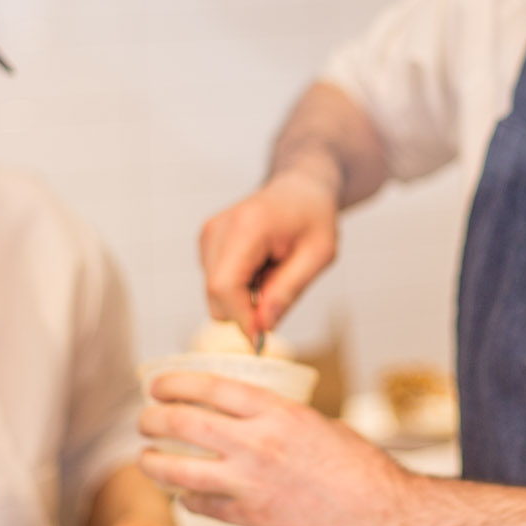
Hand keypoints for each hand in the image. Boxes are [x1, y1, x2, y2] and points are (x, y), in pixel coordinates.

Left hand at [138, 372, 413, 525]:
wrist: (382, 516)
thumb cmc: (362, 469)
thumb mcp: (319, 425)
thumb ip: (280, 419)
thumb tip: (253, 418)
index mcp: (276, 412)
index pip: (208, 387)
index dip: (174, 383)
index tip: (159, 385)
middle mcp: (256, 444)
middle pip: (181, 423)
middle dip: (152, 419)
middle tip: (145, 419)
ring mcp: (250, 483)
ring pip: (178, 469)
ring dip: (153, 463)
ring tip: (146, 459)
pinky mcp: (251, 518)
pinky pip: (201, 505)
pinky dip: (187, 498)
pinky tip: (185, 494)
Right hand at [199, 170, 339, 341]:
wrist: (300, 187)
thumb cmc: (314, 217)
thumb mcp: (319, 255)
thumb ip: (288, 291)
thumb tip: (261, 327)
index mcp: (247, 226)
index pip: (225, 286)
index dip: (241, 318)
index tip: (263, 339)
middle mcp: (218, 228)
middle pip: (215, 296)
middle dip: (247, 310)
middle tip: (281, 292)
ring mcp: (208, 235)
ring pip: (214, 296)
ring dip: (245, 298)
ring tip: (272, 272)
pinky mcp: (206, 243)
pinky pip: (216, 286)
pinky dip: (239, 287)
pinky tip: (259, 266)